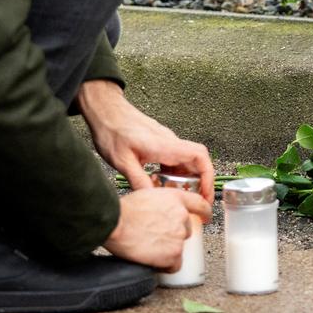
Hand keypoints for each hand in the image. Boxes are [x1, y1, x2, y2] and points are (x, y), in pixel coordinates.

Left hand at [77, 80, 214, 203]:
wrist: (105, 110)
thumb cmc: (112, 129)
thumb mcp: (122, 161)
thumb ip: (139, 181)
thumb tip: (153, 200)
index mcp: (165, 145)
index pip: (200, 157)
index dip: (208, 177)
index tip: (206, 194)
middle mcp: (170, 142)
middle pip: (196, 162)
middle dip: (198, 184)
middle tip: (192, 202)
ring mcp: (165, 142)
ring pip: (185, 163)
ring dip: (183, 180)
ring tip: (173, 196)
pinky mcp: (158, 144)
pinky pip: (173, 160)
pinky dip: (172, 174)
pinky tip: (158, 183)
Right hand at [102, 187, 210, 268]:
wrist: (116, 223)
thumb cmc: (123, 210)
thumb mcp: (146, 195)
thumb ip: (161, 204)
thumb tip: (160, 213)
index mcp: (175, 198)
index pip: (200, 205)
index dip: (205, 213)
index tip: (206, 218)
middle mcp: (181, 216)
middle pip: (186, 231)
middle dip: (174, 236)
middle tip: (157, 238)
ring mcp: (179, 236)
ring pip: (179, 248)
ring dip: (167, 250)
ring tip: (149, 248)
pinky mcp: (173, 254)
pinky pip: (174, 265)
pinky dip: (165, 265)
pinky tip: (152, 260)